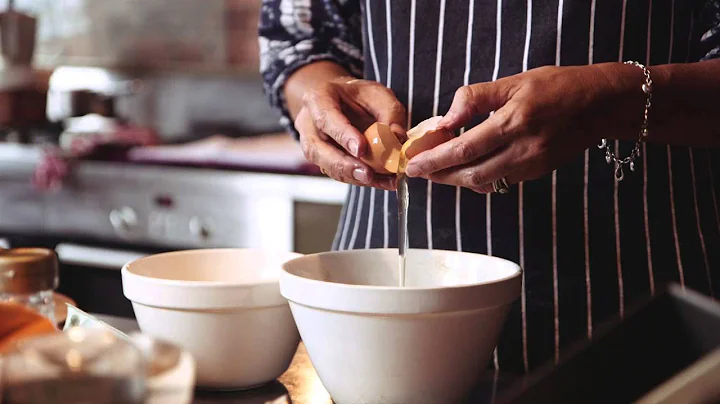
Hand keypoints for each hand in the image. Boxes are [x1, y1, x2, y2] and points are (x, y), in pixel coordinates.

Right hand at [296, 77, 406, 189]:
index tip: (361, 150)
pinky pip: (337, 173)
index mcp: (318, 98)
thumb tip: (398, 137)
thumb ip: (390, 112)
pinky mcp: (323, 161)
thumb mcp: (379, 94)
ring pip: (325, 165)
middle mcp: (309, 124)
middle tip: (367, 174)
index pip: (326, 118)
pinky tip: (381, 181)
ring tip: (379, 180)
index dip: (342, 135)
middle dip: (343, 164)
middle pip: (317, 149)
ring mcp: (312, 145)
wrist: (343, 102)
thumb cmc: (358, 96)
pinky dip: (359, 180)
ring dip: (352, 176)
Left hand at [404, 64, 642, 192]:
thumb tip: (446, 118)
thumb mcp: (513, 82)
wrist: (600, 105)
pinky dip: (479, 179)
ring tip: (437, 172)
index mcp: (514, 122)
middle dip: (440, 176)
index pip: (464, 148)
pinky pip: (500, 182)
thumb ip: (475, 98)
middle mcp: (522, 149)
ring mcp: (531, 165)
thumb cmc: (556, 86)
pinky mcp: (538, 173)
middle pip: (471, 174)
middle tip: (419, 172)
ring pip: (485, 183)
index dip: (435, 160)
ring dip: (457, 180)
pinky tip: (467, 169)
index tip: (414, 164)